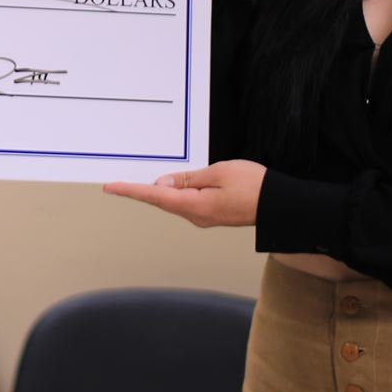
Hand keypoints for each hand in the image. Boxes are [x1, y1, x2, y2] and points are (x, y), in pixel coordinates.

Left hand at [104, 160, 264, 228]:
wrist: (280, 205)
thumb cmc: (254, 186)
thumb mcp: (218, 172)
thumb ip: (188, 178)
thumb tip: (163, 184)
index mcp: (195, 206)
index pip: (155, 196)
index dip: (131, 191)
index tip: (111, 188)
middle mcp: (196, 216)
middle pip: (163, 200)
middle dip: (142, 190)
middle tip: (120, 183)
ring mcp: (204, 218)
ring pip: (175, 201)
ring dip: (162, 191)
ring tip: (151, 180)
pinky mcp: (212, 215)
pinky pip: (188, 202)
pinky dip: (177, 193)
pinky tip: (175, 184)